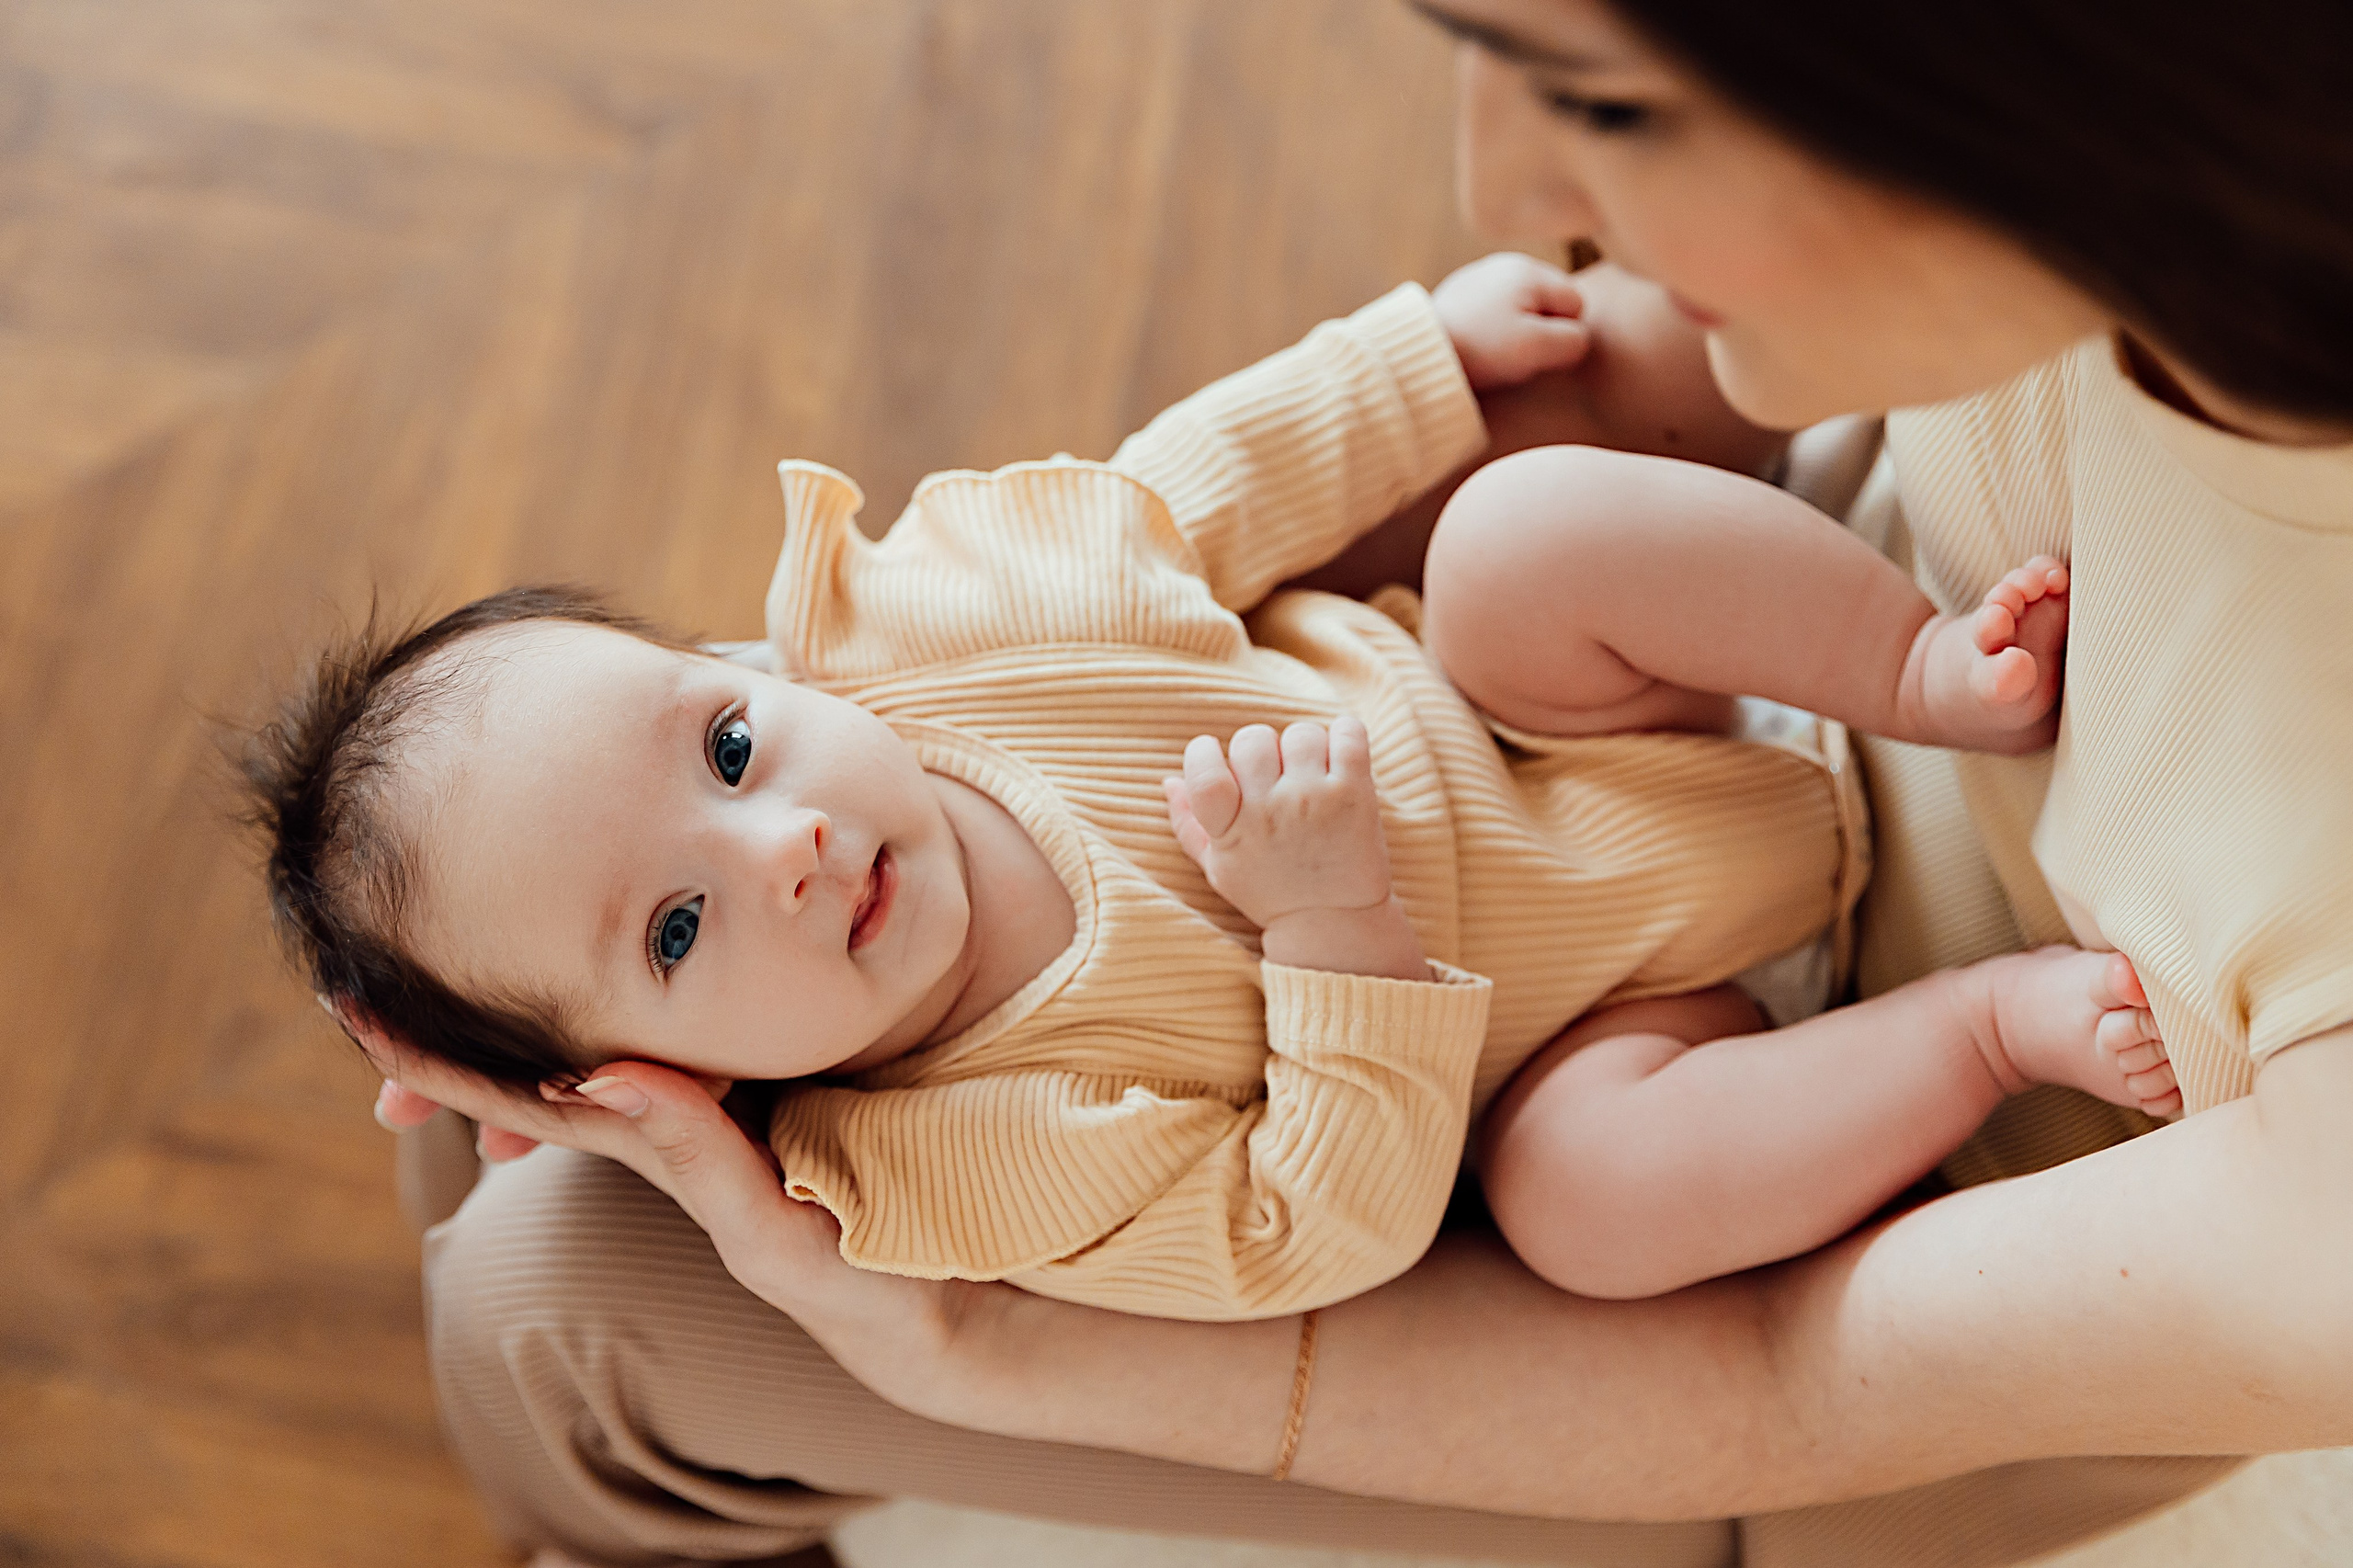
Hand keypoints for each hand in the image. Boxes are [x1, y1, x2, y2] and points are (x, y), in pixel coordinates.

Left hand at [350, 1011, 988, 1409]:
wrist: (928, 1313)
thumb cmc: (859, 1277)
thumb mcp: (772, 1226)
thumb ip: (693, 1153)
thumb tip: (595, 1072)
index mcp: (660, 1149)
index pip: (523, 1095)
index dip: (437, 1060)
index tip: (352, 1008)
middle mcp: (668, 1134)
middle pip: (534, 1076)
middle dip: (444, 1040)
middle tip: (353, 983)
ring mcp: (706, 1125)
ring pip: (585, 1066)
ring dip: (508, 1033)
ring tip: (438, 981)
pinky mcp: (754, 1108)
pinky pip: (653, 1058)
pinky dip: (600, 1028)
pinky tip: (585, 1010)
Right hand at [1162, 717, 1398, 931]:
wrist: (1335, 923)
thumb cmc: (1272, 894)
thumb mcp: (1220, 869)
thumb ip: (1188, 825)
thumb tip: (1169, 781)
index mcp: (1230, 830)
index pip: (1204, 772)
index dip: (1203, 752)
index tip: (1217, 758)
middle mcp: (1269, 812)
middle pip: (1252, 739)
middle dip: (1260, 749)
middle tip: (1273, 774)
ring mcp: (1313, 799)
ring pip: (1300, 733)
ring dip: (1304, 746)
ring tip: (1310, 774)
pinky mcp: (1354, 793)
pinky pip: (1347, 733)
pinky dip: (1344, 733)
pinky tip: (1339, 755)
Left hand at [1432, 251, 1590, 390]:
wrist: (1418, 352)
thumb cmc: (1480, 349)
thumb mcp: (1536, 349)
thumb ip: (1572, 341)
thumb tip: (1577, 339)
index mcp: (1528, 271)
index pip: (1575, 302)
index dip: (1563, 333)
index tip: (1533, 348)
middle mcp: (1505, 263)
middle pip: (1549, 302)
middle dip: (1541, 328)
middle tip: (1513, 351)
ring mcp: (1479, 275)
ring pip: (1522, 307)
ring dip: (1516, 330)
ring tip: (1492, 350)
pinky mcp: (1459, 293)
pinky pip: (1494, 312)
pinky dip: (1491, 329)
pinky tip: (1475, 344)